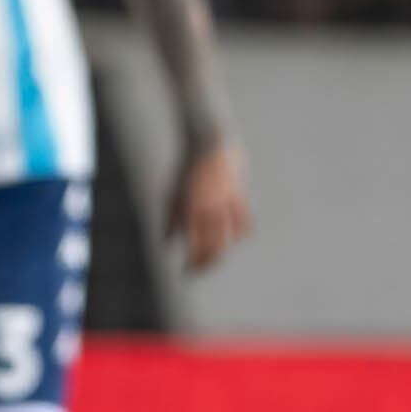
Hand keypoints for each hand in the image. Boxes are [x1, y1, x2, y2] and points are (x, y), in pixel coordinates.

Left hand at [167, 143, 253, 271]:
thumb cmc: (187, 165)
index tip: (187, 272)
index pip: (195, 248)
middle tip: (199, 271)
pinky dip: (238, 234)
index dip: (192, 265)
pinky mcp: (240, 196)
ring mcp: (227, 204)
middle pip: (214, 249)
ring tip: (214, 257)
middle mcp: (210, 210)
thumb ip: (170, 219)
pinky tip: (230, 237)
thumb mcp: (172, 192)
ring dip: (221, 252)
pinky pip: (243, 223)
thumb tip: (167, 243)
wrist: (209, 138)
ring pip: (230, 240)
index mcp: (191, 210)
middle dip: (206, 265)